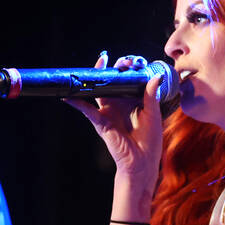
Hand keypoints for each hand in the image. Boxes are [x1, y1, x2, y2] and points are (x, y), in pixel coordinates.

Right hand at [64, 52, 165, 181]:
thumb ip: (151, 94)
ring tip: (99, 63)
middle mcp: (118, 105)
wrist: (142, 162)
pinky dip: (77, 103)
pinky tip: (68, 95)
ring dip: (96, 78)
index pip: (127, 80)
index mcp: (132, 101)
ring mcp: (108, 112)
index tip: (135, 62)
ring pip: (98, 91)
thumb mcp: (153, 113)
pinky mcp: (101, 122)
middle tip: (120, 62)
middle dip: (114, 68)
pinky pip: (87, 110)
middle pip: (111, 82)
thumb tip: (155, 76)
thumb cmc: (149, 141)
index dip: (129, 69)